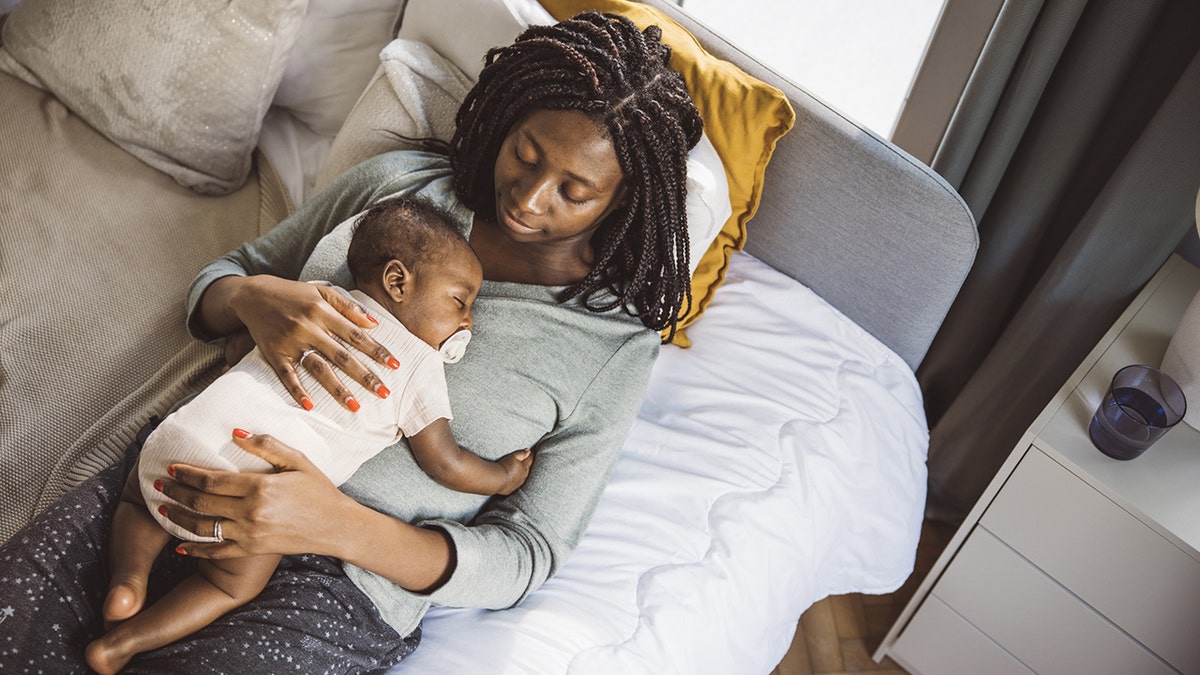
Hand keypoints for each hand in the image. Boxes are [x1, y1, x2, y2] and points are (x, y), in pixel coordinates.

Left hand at [158, 431, 355, 559]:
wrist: (335, 526)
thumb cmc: (319, 490)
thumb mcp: (298, 460)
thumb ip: (267, 445)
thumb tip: (235, 433)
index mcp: (260, 487)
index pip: (212, 481)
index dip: (188, 474)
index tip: (172, 467)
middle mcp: (251, 512)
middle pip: (201, 503)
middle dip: (175, 493)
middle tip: (158, 485)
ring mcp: (250, 534)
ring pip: (203, 527)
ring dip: (178, 519)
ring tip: (163, 511)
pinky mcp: (253, 549)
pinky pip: (218, 551)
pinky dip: (196, 550)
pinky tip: (180, 547)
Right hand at [224, 275, 399, 409]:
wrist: (252, 295)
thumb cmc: (293, 294)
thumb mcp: (322, 291)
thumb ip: (348, 307)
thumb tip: (374, 324)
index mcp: (323, 312)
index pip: (356, 335)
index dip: (377, 351)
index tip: (395, 366)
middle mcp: (308, 328)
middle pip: (341, 356)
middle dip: (364, 375)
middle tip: (384, 393)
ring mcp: (290, 342)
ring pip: (317, 368)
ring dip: (336, 389)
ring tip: (355, 406)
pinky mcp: (274, 354)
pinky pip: (287, 375)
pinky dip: (297, 391)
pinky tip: (310, 406)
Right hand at [496, 449, 532, 495]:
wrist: (497, 479)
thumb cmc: (505, 466)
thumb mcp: (514, 457)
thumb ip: (522, 453)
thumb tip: (528, 451)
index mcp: (525, 467)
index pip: (530, 459)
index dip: (530, 455)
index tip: (531, 452)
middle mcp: (523, 476)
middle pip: (527, 469)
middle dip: (527, 464)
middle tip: (526, 461)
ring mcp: (518, 483)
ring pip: (522, 477)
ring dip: (521, 473)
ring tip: (519, 470)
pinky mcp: (512, 489)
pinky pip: (516, 484)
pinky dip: (515, 480)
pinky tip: (513, 479)